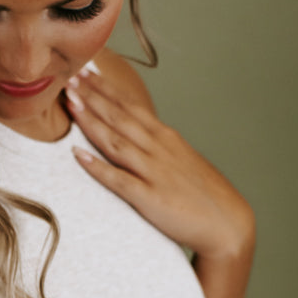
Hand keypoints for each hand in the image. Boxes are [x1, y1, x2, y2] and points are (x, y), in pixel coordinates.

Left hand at [65, 67, 253, 260]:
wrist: (228, 224)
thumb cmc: (204, 194)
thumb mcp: (182, 159)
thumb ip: (158, 146)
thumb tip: (138, 134)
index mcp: (166, 137)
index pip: (130, 106)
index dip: (105, 89)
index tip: (85, 73)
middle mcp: (159, 149)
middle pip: (120, 117)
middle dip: (92, 96)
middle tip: (69, 76)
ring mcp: (154, 172)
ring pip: (116, 140)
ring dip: (91, 120)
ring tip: (70, 103)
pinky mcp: (150, 197)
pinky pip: (118, 179)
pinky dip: (97, 166)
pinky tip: (77, 155)